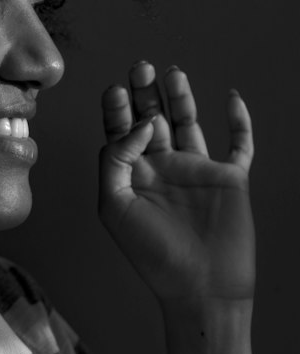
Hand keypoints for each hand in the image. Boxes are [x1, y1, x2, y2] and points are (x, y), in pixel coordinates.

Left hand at [98, 61, 254, 305]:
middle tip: (139, 66)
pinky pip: (240, 143)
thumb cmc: (151, 254)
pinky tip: (231, 97)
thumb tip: (144, 123)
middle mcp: (164, 171)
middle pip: (152, 121)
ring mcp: (198, 172)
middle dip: (144, 94)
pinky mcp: (230, 179)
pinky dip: (240, 120)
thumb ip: (117, 160)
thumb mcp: (114, 206)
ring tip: (170, 71)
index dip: (116, 110)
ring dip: (181, 98)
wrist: (199, 287)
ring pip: (190, 124)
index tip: (114, 89)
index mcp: (133, 178)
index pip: (121, 134)